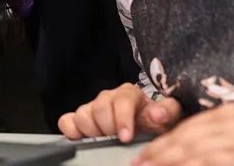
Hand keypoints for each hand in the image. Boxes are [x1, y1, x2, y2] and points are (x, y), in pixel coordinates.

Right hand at [58, 83, 181, 142]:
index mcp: (128, 94)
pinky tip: (84, 139)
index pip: (121, 101)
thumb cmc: (153, 121)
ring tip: (104, 140)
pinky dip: (72, 131)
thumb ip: (166, 111)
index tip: (125, 137)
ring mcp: (92, 107)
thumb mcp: (166, 116)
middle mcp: (107, 98)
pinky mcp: (79, 118)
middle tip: (116, 139)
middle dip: (108, 128)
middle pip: (99, 108)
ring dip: (92, 131)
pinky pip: (67, 121)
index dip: (122, 119)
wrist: (143, 125)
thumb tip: (159, 113)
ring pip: (82, 114)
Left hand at [133, 103, 233, 165]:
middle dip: (157, 154)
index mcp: (224, 114)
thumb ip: (225, 129)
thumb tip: (203, 143)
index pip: (185, 128)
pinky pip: (212, 165)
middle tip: (137, 165)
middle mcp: (224, 125)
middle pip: (182, 141)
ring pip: (192, 155)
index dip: (163, 142)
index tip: (147, 152)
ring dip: (169, 164)